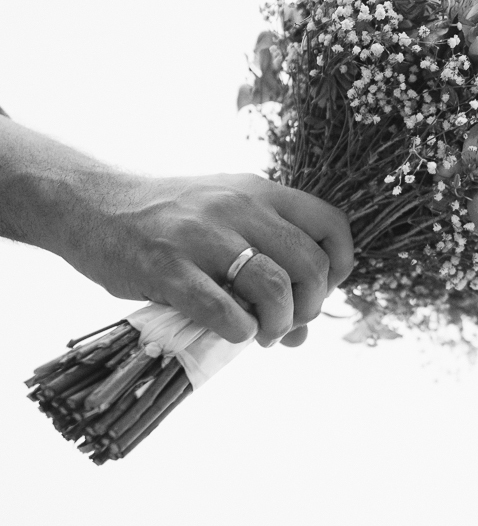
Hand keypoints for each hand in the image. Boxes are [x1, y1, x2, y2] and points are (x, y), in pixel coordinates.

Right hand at [57, 172, 353, 347]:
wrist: (89, 205)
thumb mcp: (225, 220)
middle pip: (310, 265)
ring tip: (261, 334)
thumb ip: (268, 263)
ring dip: (277, 324)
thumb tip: (302, 334)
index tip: (320, 291)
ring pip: (275, 288)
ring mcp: (201, 235)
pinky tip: (231, 332)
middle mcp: (237, 206)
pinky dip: (239, 332)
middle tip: (287, 323)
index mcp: (259, 192)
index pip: (332, 225)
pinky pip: (224, 311)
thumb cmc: (168, 222)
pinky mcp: (167, 267)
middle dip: (310, 307)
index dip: (339, 267)